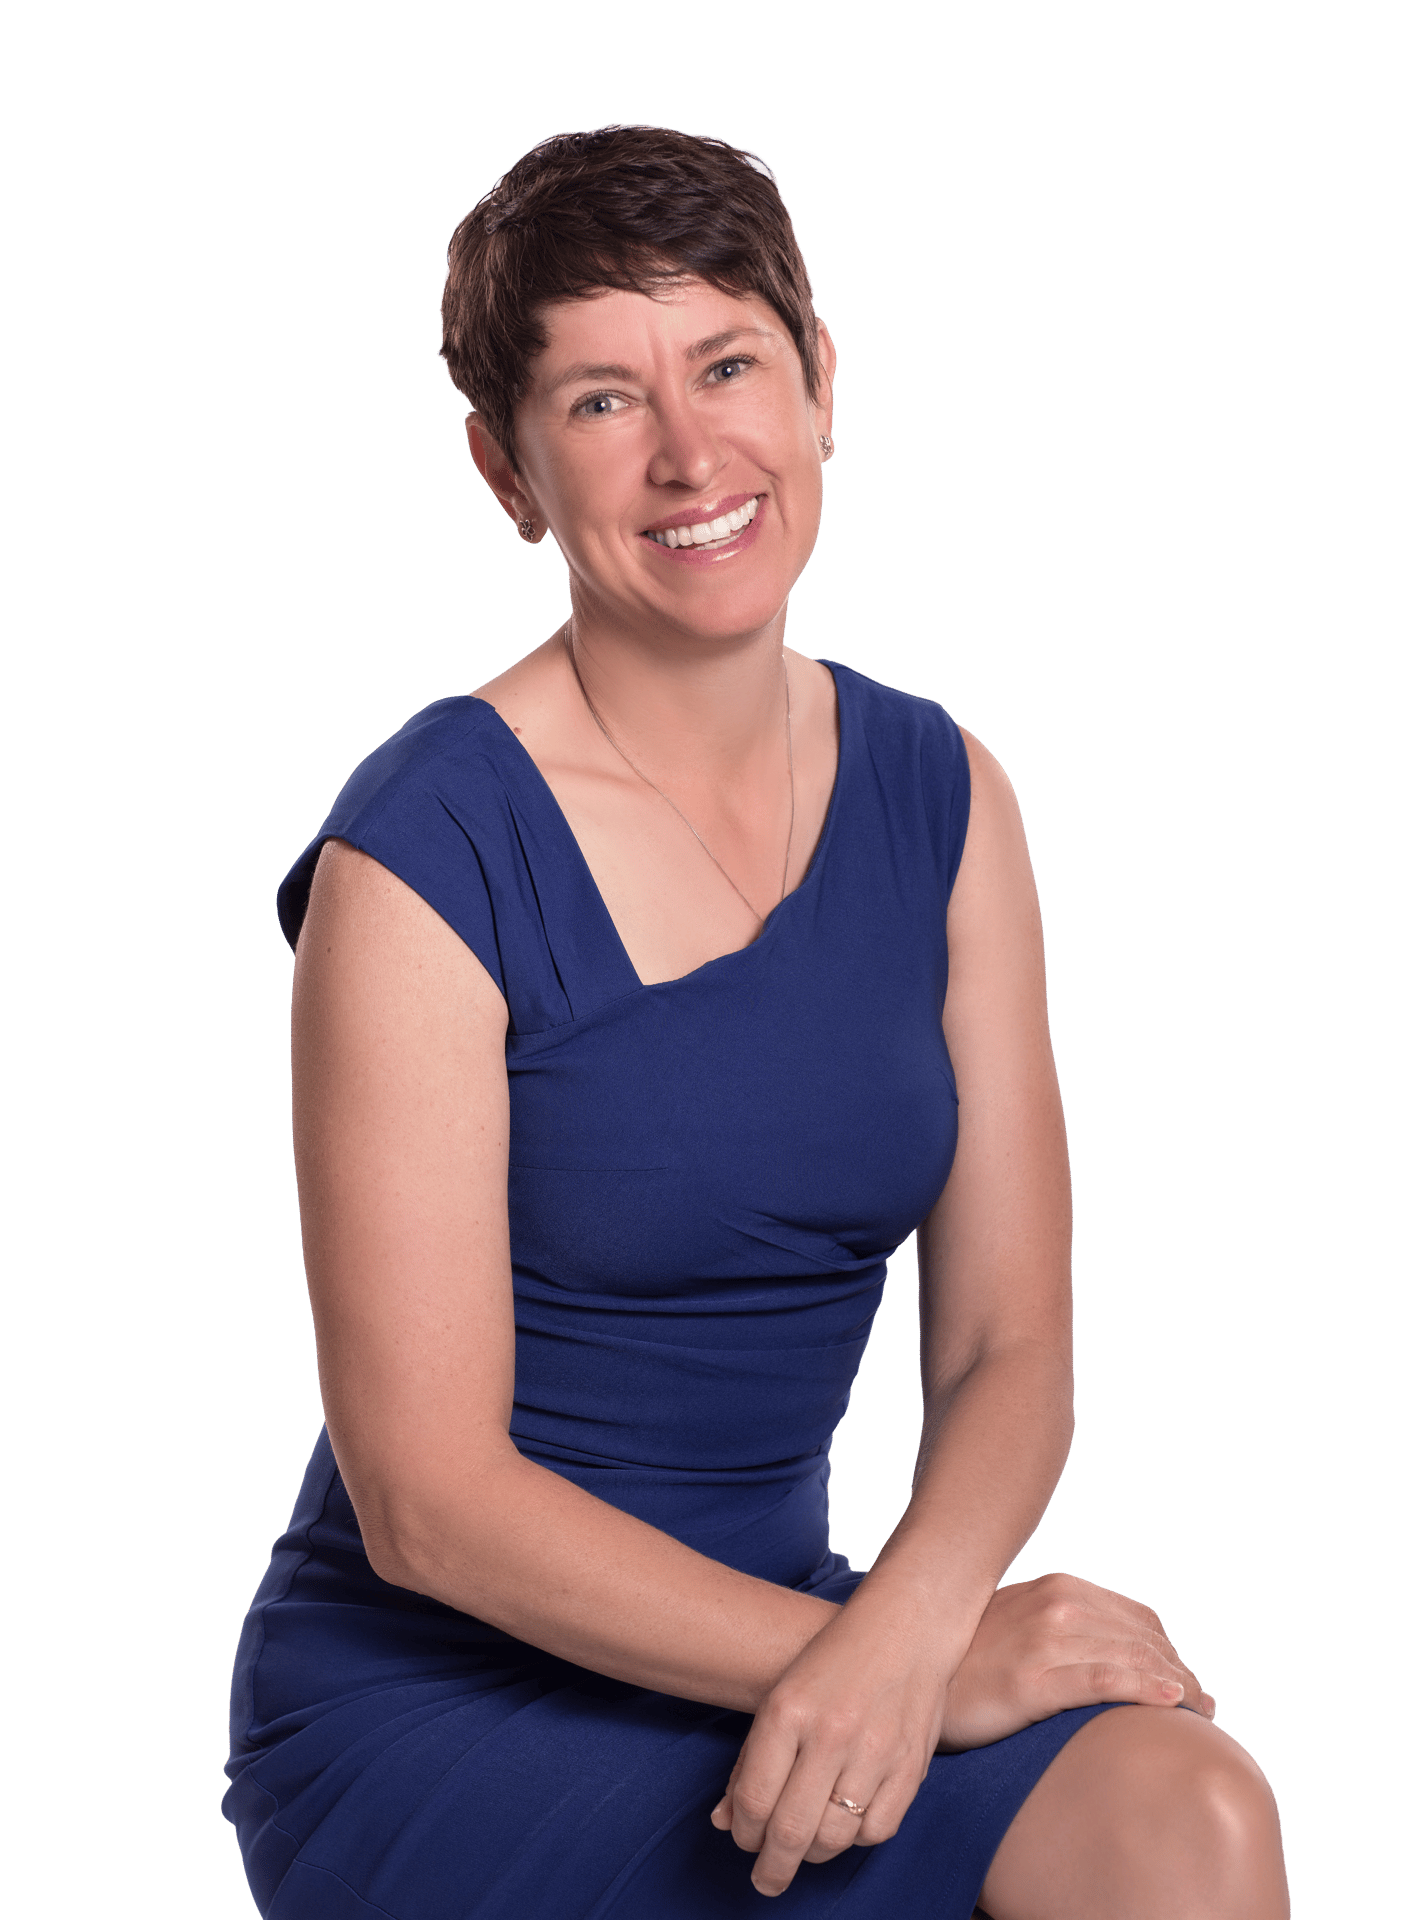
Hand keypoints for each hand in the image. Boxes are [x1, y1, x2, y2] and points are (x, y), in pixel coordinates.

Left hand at [709, 1599, 950, 1896]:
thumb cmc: (834, 1660)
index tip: (742, 1840)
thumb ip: (750, 1760)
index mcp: (788, 1710)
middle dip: (771, 1868)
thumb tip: (724, 1821)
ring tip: (803, 1850)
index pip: (754, 1800)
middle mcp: (830, 1734)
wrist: (906, 1627)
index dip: (742, 1833)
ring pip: (833, 1839)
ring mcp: (874, 1752)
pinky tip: (843, 1828)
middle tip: (765, 1880)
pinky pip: (876, 1831)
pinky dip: (855, 1840)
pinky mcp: (910, 1766)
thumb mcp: (781, 1693)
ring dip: (811, 1856)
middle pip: (791, 1831)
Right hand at [939, 1570, 1215, 1749]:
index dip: (1171, 1652)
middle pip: (1143, 1639)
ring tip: (1201, 1714)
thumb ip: (1061, 1628)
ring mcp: (1044, 1638)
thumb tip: (1109, 1653)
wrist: (910, 1679)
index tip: (1189, 1685)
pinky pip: (1100, 1679)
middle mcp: (1057, 1603)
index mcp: (1058, 1588)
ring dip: (1175, 1686)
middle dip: (1181, 1673)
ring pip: (1131, 1658)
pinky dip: (1142, 1687)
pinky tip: (1171, 1701)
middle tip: (1206, 1708)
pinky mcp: (1031, 1678)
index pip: (1138, 1619)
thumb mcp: (1020, 1626)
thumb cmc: (968, 1660)